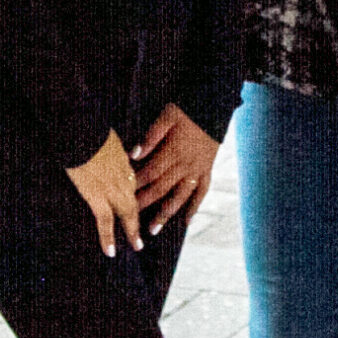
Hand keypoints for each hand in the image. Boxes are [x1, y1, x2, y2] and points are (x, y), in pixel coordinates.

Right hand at [65, 131, 141, 256]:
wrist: (81, 133)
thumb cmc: (90, 132)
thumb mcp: (108, 140)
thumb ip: (111, 152)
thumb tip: (107, 152)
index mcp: (126, 163)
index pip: (135, 184)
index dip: (136, 196)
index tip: (137, 205)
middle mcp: (124, 178)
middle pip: (135, 202)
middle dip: (140, 219)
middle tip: (144, 233)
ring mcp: (113, 189)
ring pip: (127, 214)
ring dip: (132, 231)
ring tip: (137, 246)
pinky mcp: (97, 197)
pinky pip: (105, 221)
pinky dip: (108, 237)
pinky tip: (111, 251)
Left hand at [131, 104, 220, 234]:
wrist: (214, 107)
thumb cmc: (187, 111)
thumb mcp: (167, 117)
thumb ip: (151, 137)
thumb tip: (133, 154)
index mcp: (174, 151)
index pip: (151, 172)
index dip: (136, 184)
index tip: (123, 196)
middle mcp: (186, 164)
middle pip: (162, 188)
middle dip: (146, 204)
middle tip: (132, 220)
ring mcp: (198, 170)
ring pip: (181, 196)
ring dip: (167, 214)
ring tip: (154, 230)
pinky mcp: (207, 170)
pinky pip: (202, 192)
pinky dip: (195, 208)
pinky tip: (187, 222)